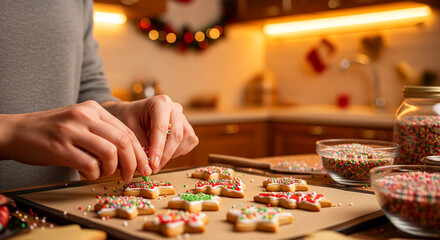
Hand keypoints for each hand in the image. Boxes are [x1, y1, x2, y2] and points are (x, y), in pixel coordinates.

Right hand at [0, 100, 149, 181]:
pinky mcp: (61, 147)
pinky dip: (94, 173)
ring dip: (112, 169)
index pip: (127, 131)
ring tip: (105, 173)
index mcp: (93, 109)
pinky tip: (88, 173)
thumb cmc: (52, 130)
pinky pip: (90, 165)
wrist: (16, 131)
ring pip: (110, 152)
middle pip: (123, 141)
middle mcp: (85, 116)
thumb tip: (129, 154)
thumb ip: (102, 131)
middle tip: (131, 175)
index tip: (144, 166)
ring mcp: (72, 131)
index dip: (139, 152)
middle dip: (133, 162)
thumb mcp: (80, 121)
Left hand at [103, 95, 198, 173]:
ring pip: (187, 139)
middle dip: (165, 155)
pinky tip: (165, 152)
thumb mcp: (127, 128)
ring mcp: (183, 117)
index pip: (161, 128)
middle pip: (176, 134)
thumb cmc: (129, 118)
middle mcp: (175, 108)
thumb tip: (147, 165)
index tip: (152, 164)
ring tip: (157, 159)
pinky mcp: (187, 127)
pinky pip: (190, 141)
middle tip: (153, 168)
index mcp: (160, 103)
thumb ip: (139, 144)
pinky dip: (180, 151)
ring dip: (173, 153)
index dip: (158, 148)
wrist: (133, 113)